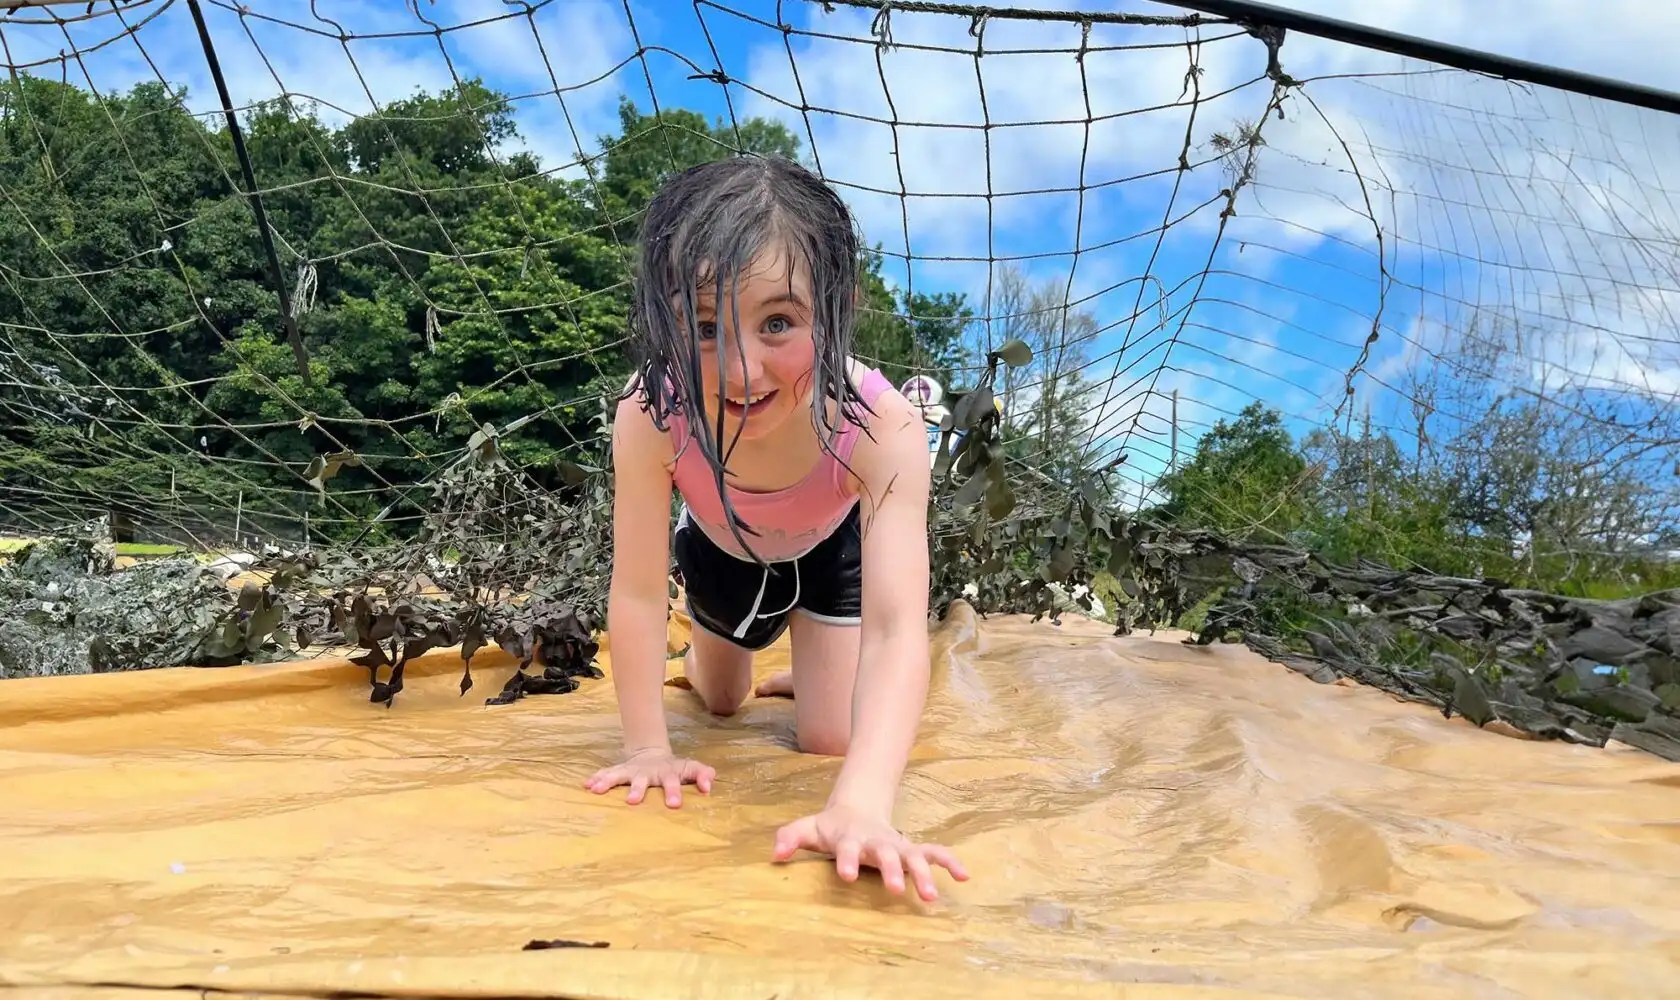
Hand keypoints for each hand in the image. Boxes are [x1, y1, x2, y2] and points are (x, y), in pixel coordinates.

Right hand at [584, 748, 714, 807]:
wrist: (651, 754)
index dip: (674, 791)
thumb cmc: (675, 768)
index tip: (675, 805)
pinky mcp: (619, 771)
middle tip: (632, 801)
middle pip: (642, 780)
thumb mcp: (691, 768)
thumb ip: (703, 775)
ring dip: (608, 782)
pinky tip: (587, 785)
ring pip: (619, 775)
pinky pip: (607, 774)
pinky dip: (597, 779)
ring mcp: (632, 771)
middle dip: (637, 790)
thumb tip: (708, 786)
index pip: (673, 781)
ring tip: (597, 789)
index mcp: (667, 773)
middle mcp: (648, 772)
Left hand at [772, 804, 967, 901]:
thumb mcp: (808, 829)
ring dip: (924, 874)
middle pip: (887, 854)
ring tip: (932, 896)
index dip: (846, 860)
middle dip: (892, 870)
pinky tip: (964, 876)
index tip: (845, 875)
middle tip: (895, 889)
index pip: (848, 848)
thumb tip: (775, 854)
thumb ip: (790, 837)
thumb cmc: (830, 827)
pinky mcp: (912, 849)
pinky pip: (935, 853)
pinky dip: (950, 862)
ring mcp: (897, 845)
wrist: (857, 808)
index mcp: (851, 838)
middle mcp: (878, 842)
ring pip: (915, 856)